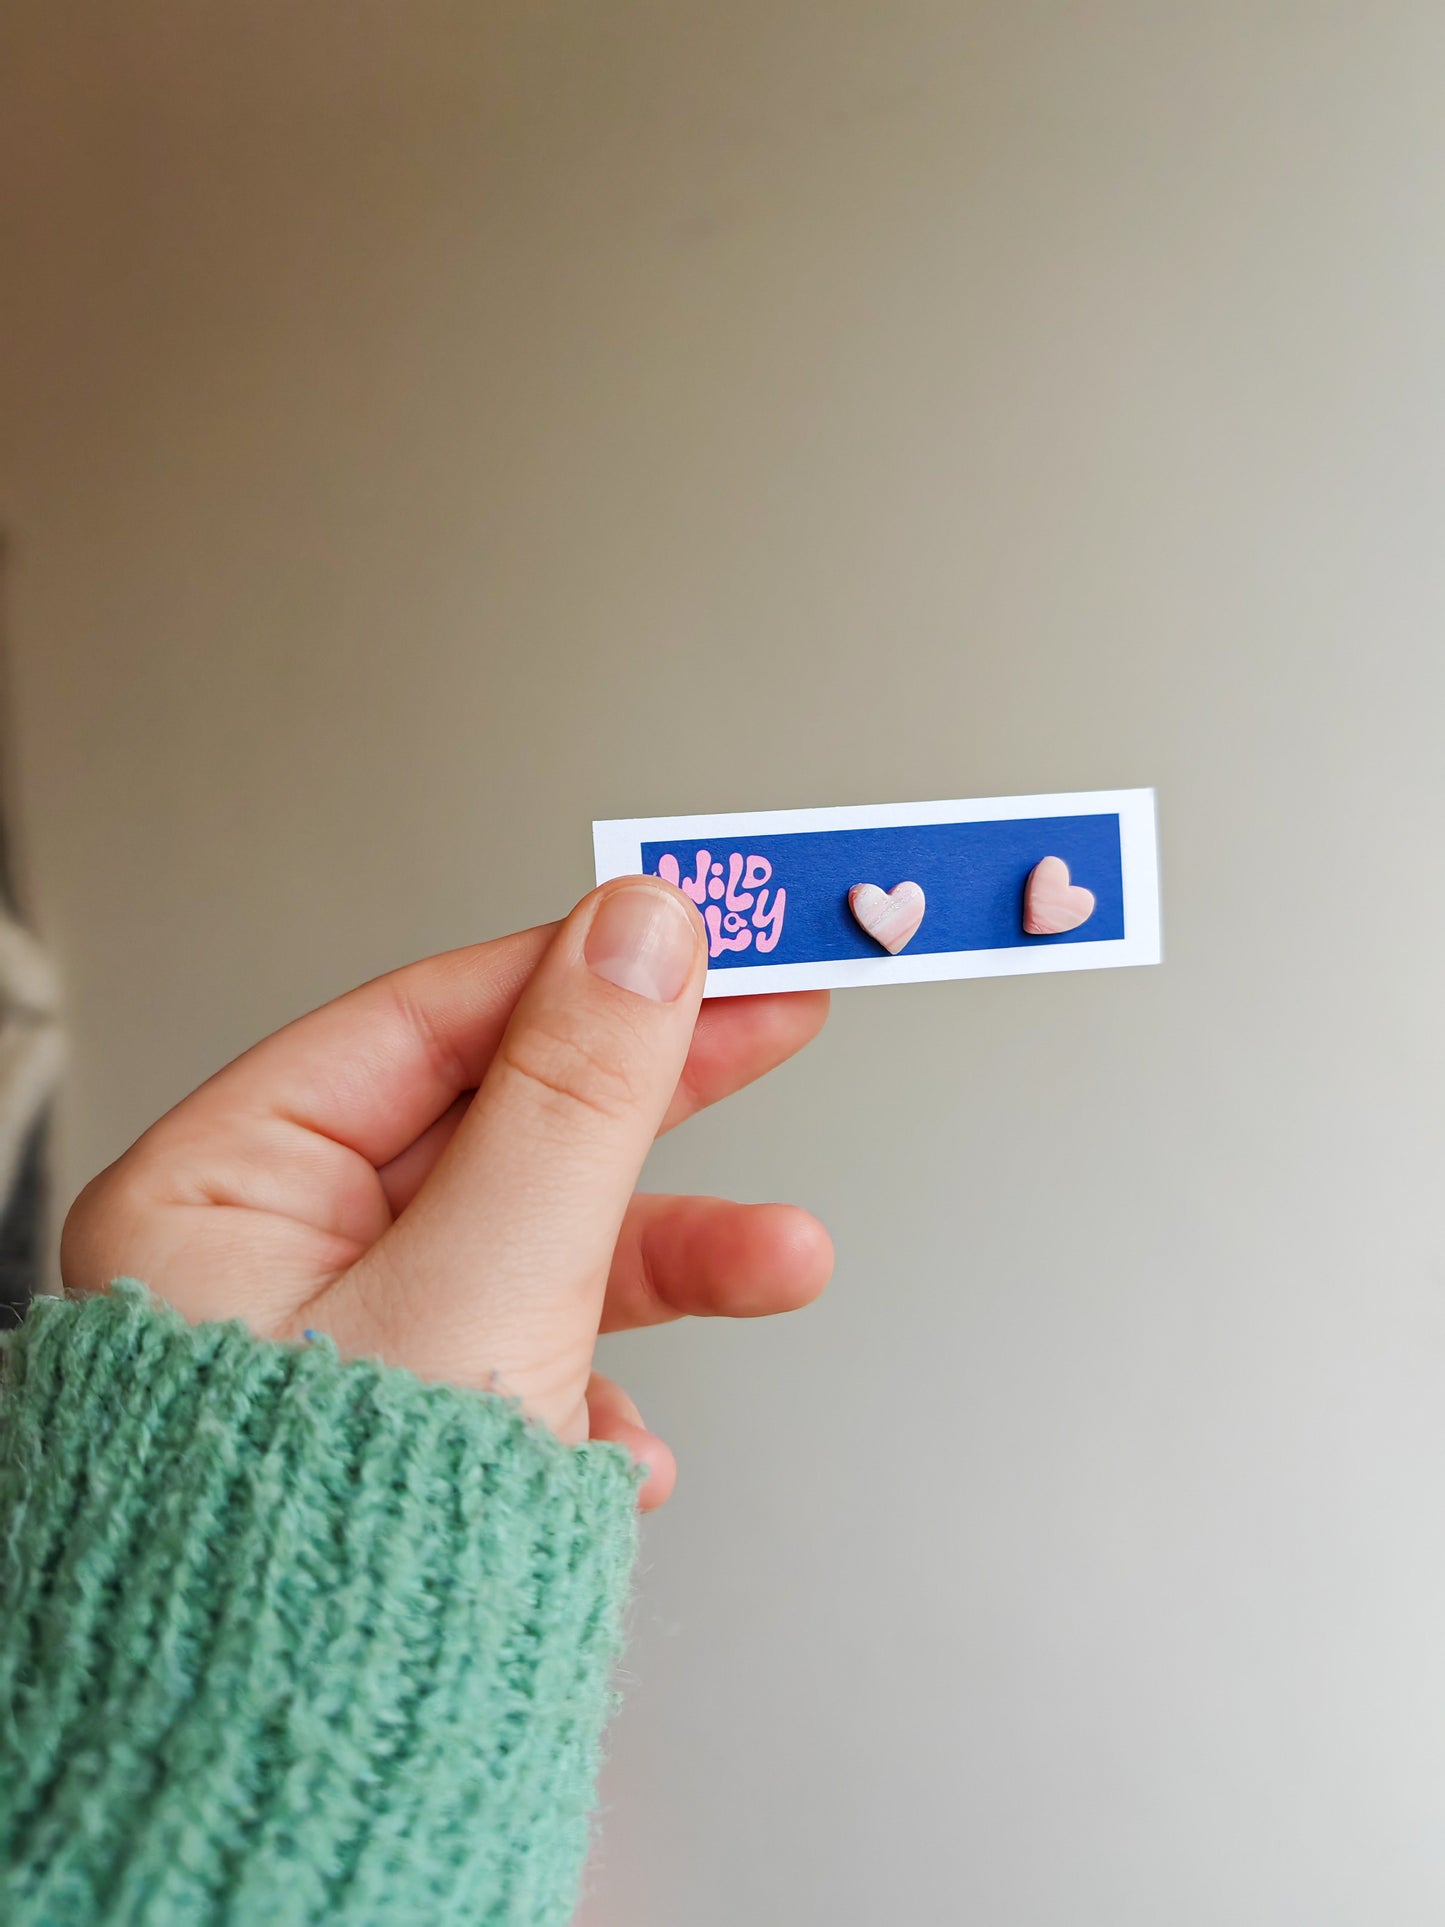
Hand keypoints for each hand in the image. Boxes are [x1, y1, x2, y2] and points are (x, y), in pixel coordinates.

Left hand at [61, 878, 831, 1506]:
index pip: (428, 1020)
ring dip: (664, 1261)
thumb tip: (639, 933)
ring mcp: (347, 1341)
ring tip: (781, 1260)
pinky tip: (621, 1446)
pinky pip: (526, 1351)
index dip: (580, 969)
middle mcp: (270, 1256)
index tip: (700, 933)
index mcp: (219, 1191)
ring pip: (531, 1242)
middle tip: (775, 1023)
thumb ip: (572, 1100)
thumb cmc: (313, 1568)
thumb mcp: (481, 1289)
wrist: (314, 1804)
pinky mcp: (411, 1420)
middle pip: (496, 1119)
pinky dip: (596, 1385)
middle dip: (650, 1096)